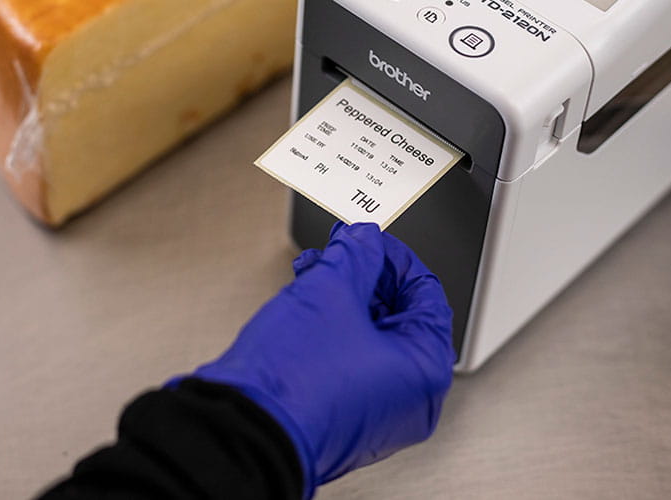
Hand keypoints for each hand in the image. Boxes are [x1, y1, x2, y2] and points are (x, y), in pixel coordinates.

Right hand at [186, 222, 454, 496]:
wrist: (243, 432)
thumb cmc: (293, 382)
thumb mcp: (330, 292)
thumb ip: (355, 255)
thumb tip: (365, 239)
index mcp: (425, 369)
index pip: (426, 291)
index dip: (393, 256)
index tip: (367, 240)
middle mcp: (411, 398)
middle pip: (400, 314)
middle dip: (364, 277)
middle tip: (337, 253)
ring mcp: (379, 413)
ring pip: (373, 338)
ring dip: (344, 300)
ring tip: (311, 277)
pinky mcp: (347, 418)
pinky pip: (354, 363)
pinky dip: (335, 331)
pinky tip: (307, 307)